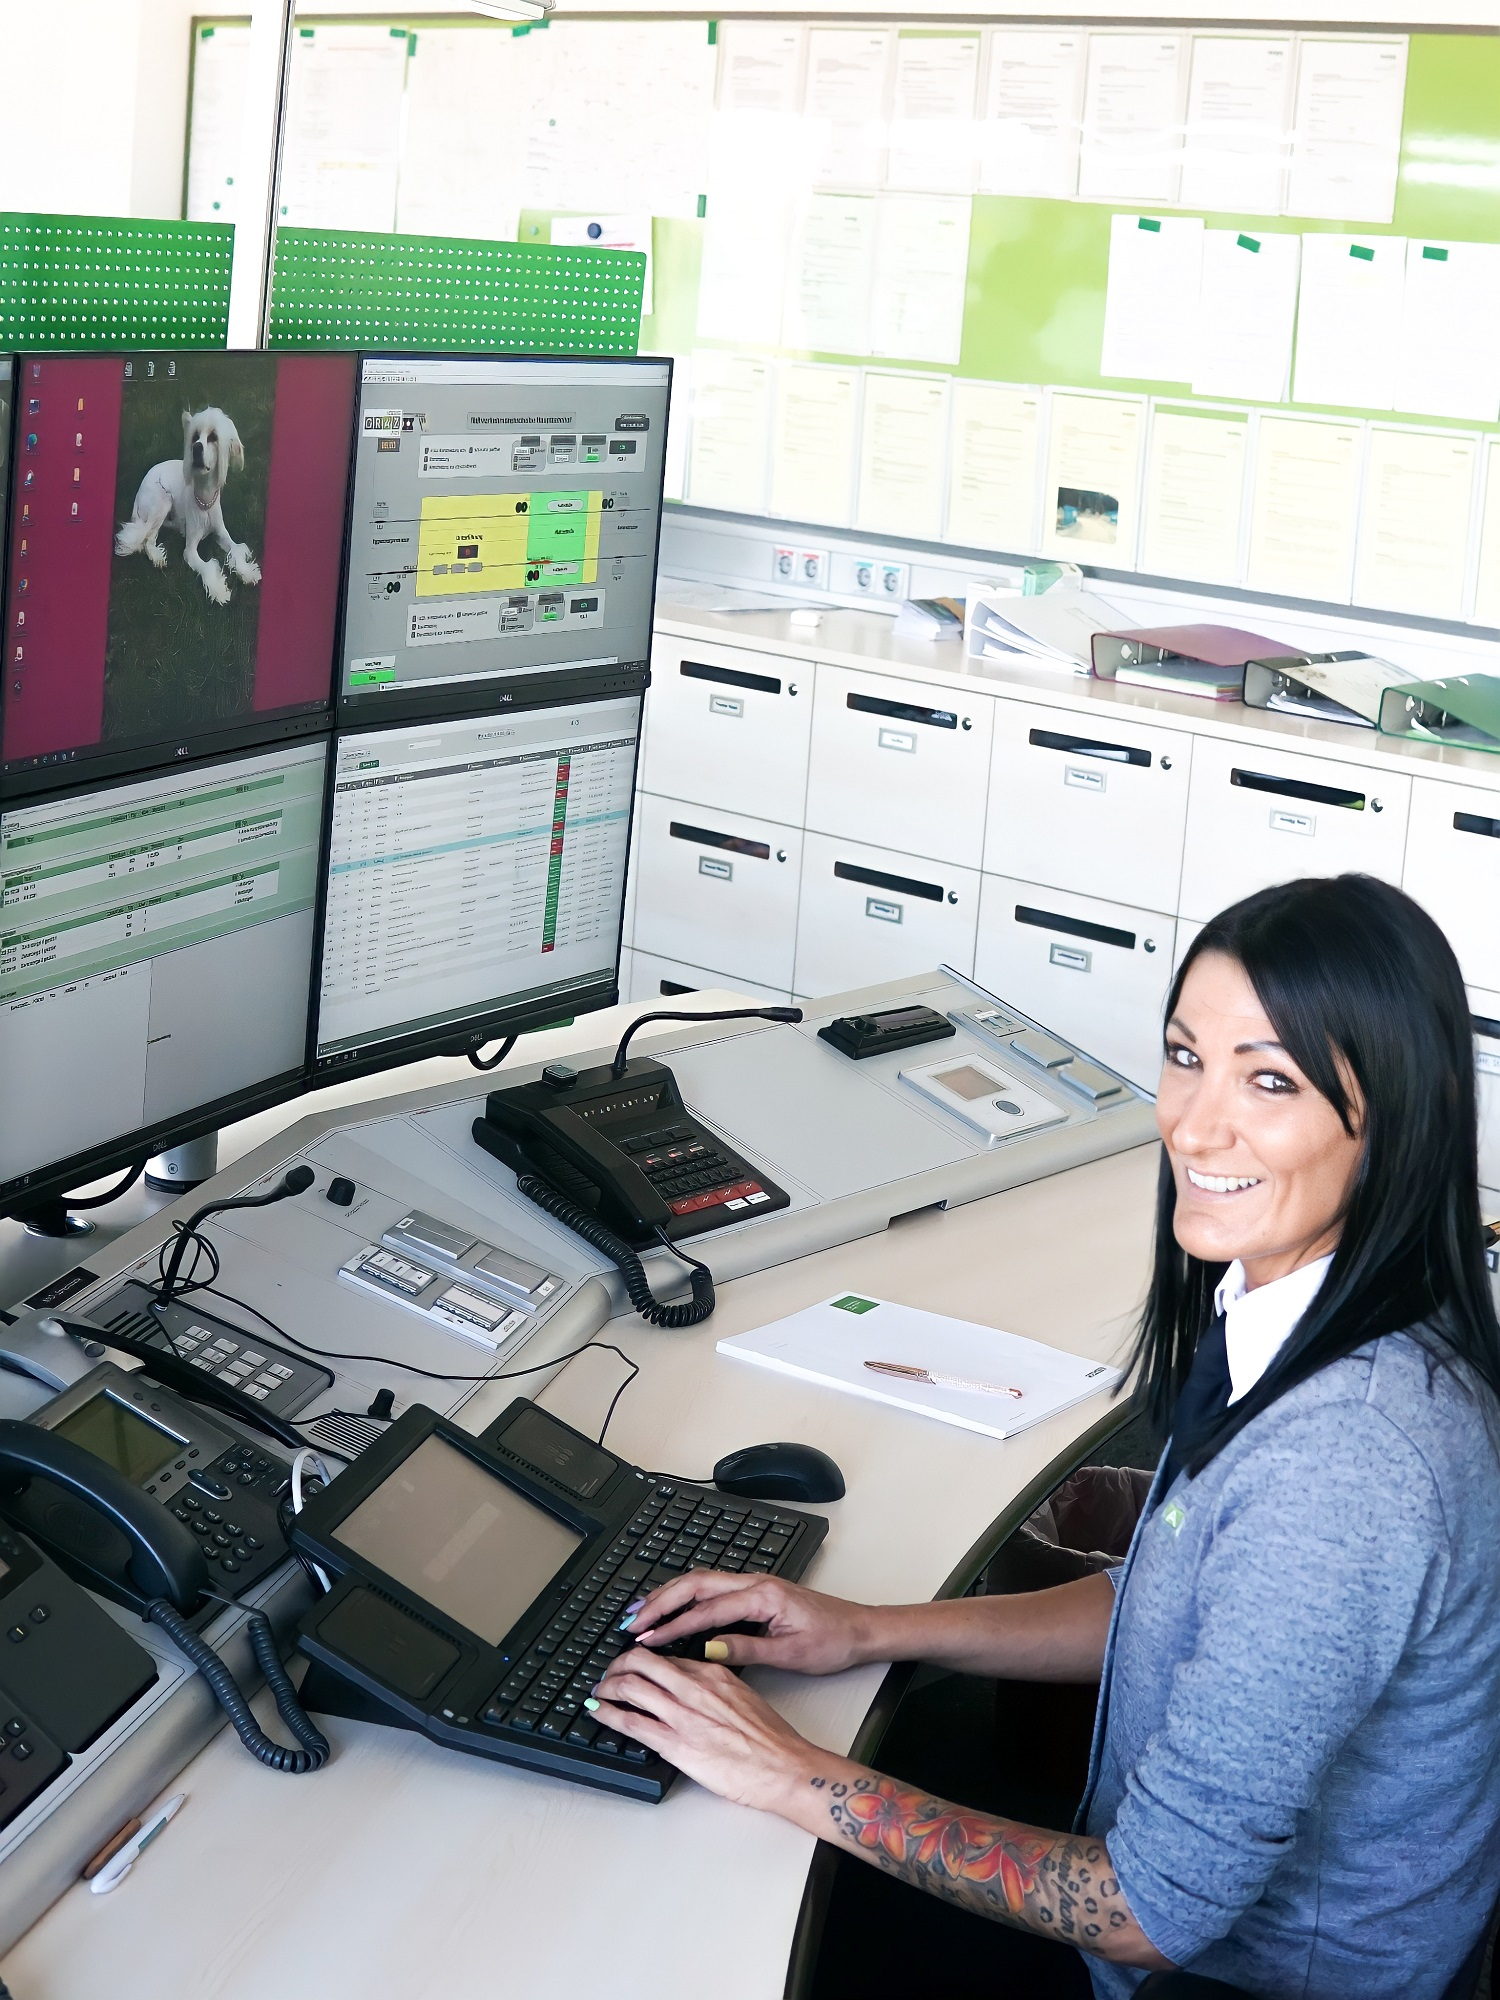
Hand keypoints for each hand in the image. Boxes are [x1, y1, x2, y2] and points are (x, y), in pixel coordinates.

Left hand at [590, 1648, 822, 1811]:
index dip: (643, 1659)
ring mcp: (683, 1715)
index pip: (666, 1657)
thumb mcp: (744, 1696)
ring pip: (630, 1686)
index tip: (633, 1665)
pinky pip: (631, 1722)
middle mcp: (694, 1688)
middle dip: (617, 1665)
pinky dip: (608, 1714)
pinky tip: (600, 1713)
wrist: (783, 1767)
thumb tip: (695, 1689)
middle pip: (641, 1661)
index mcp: (713, 1673)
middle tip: (609, 1674)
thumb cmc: (771, 1740)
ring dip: (607, 1687)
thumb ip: (717, 1688)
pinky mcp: (675, 1745)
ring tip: (599, 1692)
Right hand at [624, 1570, 874, 1673]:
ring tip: (641, 1612)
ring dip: (669, 1595)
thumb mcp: (790, 1655)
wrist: (858, 1629)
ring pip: (701, 1581)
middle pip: (695, 1584)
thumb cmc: (831, 1641)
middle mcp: (755, 1583)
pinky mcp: (755, 1591)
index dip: (673, 1626)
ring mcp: (754, 1584)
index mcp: (762, 1596)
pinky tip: (673, 1608)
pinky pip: (712, 1587)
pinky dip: (686, 1596)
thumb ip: (746, 1649)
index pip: (706, 1610)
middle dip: (660, 1601)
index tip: (647, 1639)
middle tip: (632, 1621)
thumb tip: (708, 1649)